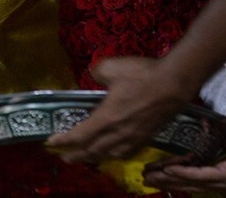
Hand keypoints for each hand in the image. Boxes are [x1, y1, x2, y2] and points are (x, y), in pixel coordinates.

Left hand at [45, 57, 194, 162]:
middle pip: (92, 150)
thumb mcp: (112, 67)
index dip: (63, 141)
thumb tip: (92, 75)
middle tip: (64, 158)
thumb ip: (96, 72)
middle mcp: (118, 133)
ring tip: (86, 158)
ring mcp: (134, 138)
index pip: (79, 135)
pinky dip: (113, 156)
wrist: (174, 83)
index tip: (50, 143)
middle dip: (76, 155)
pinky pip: (125, 153)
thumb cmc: (142, 75)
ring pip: (109, 154)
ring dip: (94, 158)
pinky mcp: (147, 137)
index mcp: (107, 118)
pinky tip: (113, 154)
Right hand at [143, 125, 225, 195]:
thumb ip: (215, 136)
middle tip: (145, 177)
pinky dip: (183, 173)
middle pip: (187, 184)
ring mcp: (225, 181)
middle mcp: (222, 182)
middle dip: (164, 180)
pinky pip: (200, 175)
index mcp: (222, 173)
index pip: (192, 176)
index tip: (156, 170)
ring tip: (150, 174)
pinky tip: (169, 171)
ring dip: (168, 178)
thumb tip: (201, 125)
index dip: (173, 175)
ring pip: (190, 182)